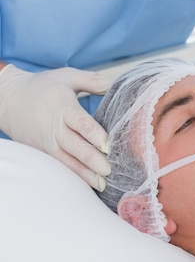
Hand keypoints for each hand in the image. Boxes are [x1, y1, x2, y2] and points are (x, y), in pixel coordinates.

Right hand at [0, 64, 111, 190]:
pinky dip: (73, 176)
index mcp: (62, 107)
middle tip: (108, 170)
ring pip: (66, 161)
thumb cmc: (44, 86)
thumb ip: (93, 81)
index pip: (80, 123)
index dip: (94, 135)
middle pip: (75, 146)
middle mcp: (53, 128)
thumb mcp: (68, 76)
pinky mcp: (42, 153)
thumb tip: (117, 85)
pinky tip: (88, 184)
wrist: (8, 99)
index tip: (108, 146)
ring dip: (84, 174)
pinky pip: (59, 166)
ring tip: (102, 184)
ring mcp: (46, 143)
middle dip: (92, 160)